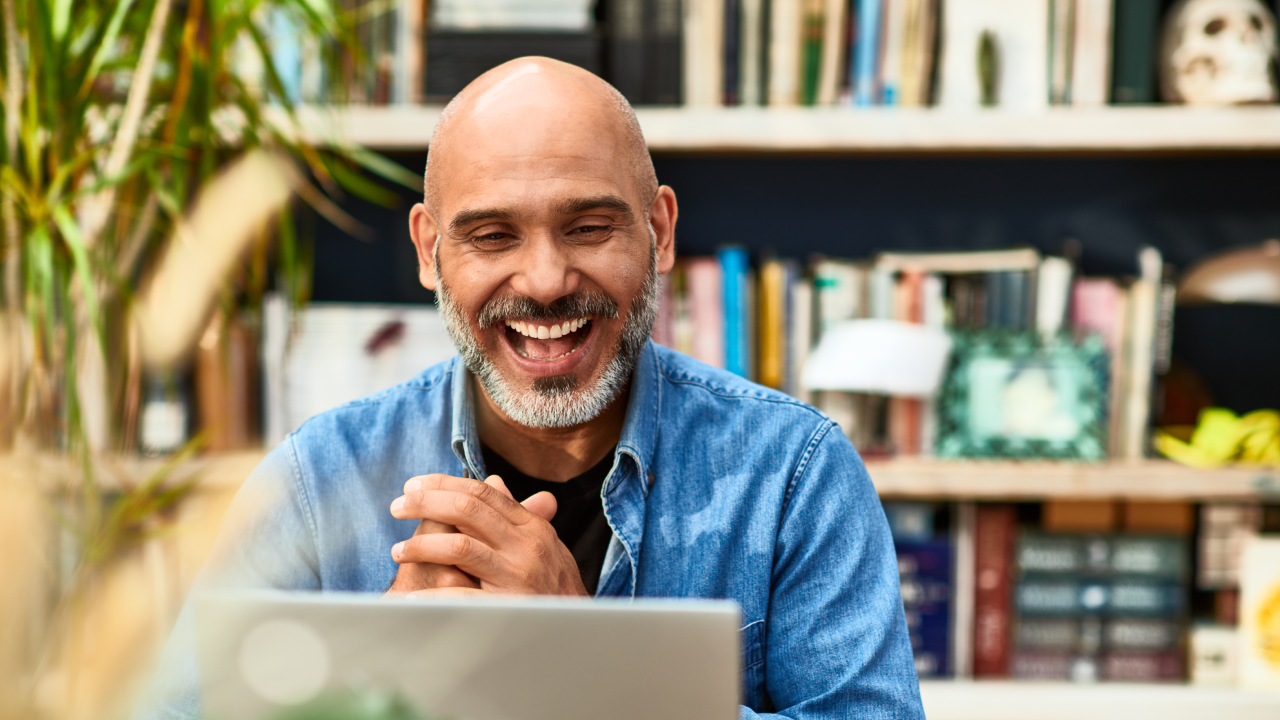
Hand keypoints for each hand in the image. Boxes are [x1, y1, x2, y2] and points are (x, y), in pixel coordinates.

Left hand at [389, 473, 586, 596]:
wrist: (581, 632)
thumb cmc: (556, 587)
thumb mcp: (544, 544)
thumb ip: (516, 514)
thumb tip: (493, 482)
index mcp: (532, 527)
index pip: (483, 493)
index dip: (444, 484)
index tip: (414, 486)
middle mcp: (526, 546)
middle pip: (468, 510)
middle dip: (426, 504)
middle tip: (397, 507)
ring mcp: (518, 576)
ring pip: (460, 547)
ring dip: (421, 547)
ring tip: (398, 552)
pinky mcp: (509, 608)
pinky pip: (462, 597)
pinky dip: (432, 598)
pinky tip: (412, 599)